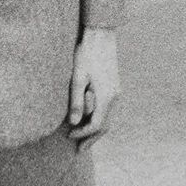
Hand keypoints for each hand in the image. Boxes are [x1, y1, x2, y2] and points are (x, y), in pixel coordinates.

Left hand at [68, 27, 119, 141]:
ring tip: (83, 138)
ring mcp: (116, 91)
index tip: (69, 136)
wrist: (101, 36)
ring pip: (108, 118)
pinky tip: (89, 119)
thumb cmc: (86, 54)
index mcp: (107, 96)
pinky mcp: (114, 86)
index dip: (83, 134)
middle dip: (91, 138)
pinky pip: (108, 109)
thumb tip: (73, 123)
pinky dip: (99, 119)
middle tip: (79, 150)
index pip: (96, 125)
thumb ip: (75, 101)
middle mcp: (115, 97)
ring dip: (95, 130)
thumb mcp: (77, 77)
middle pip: (105, 126)